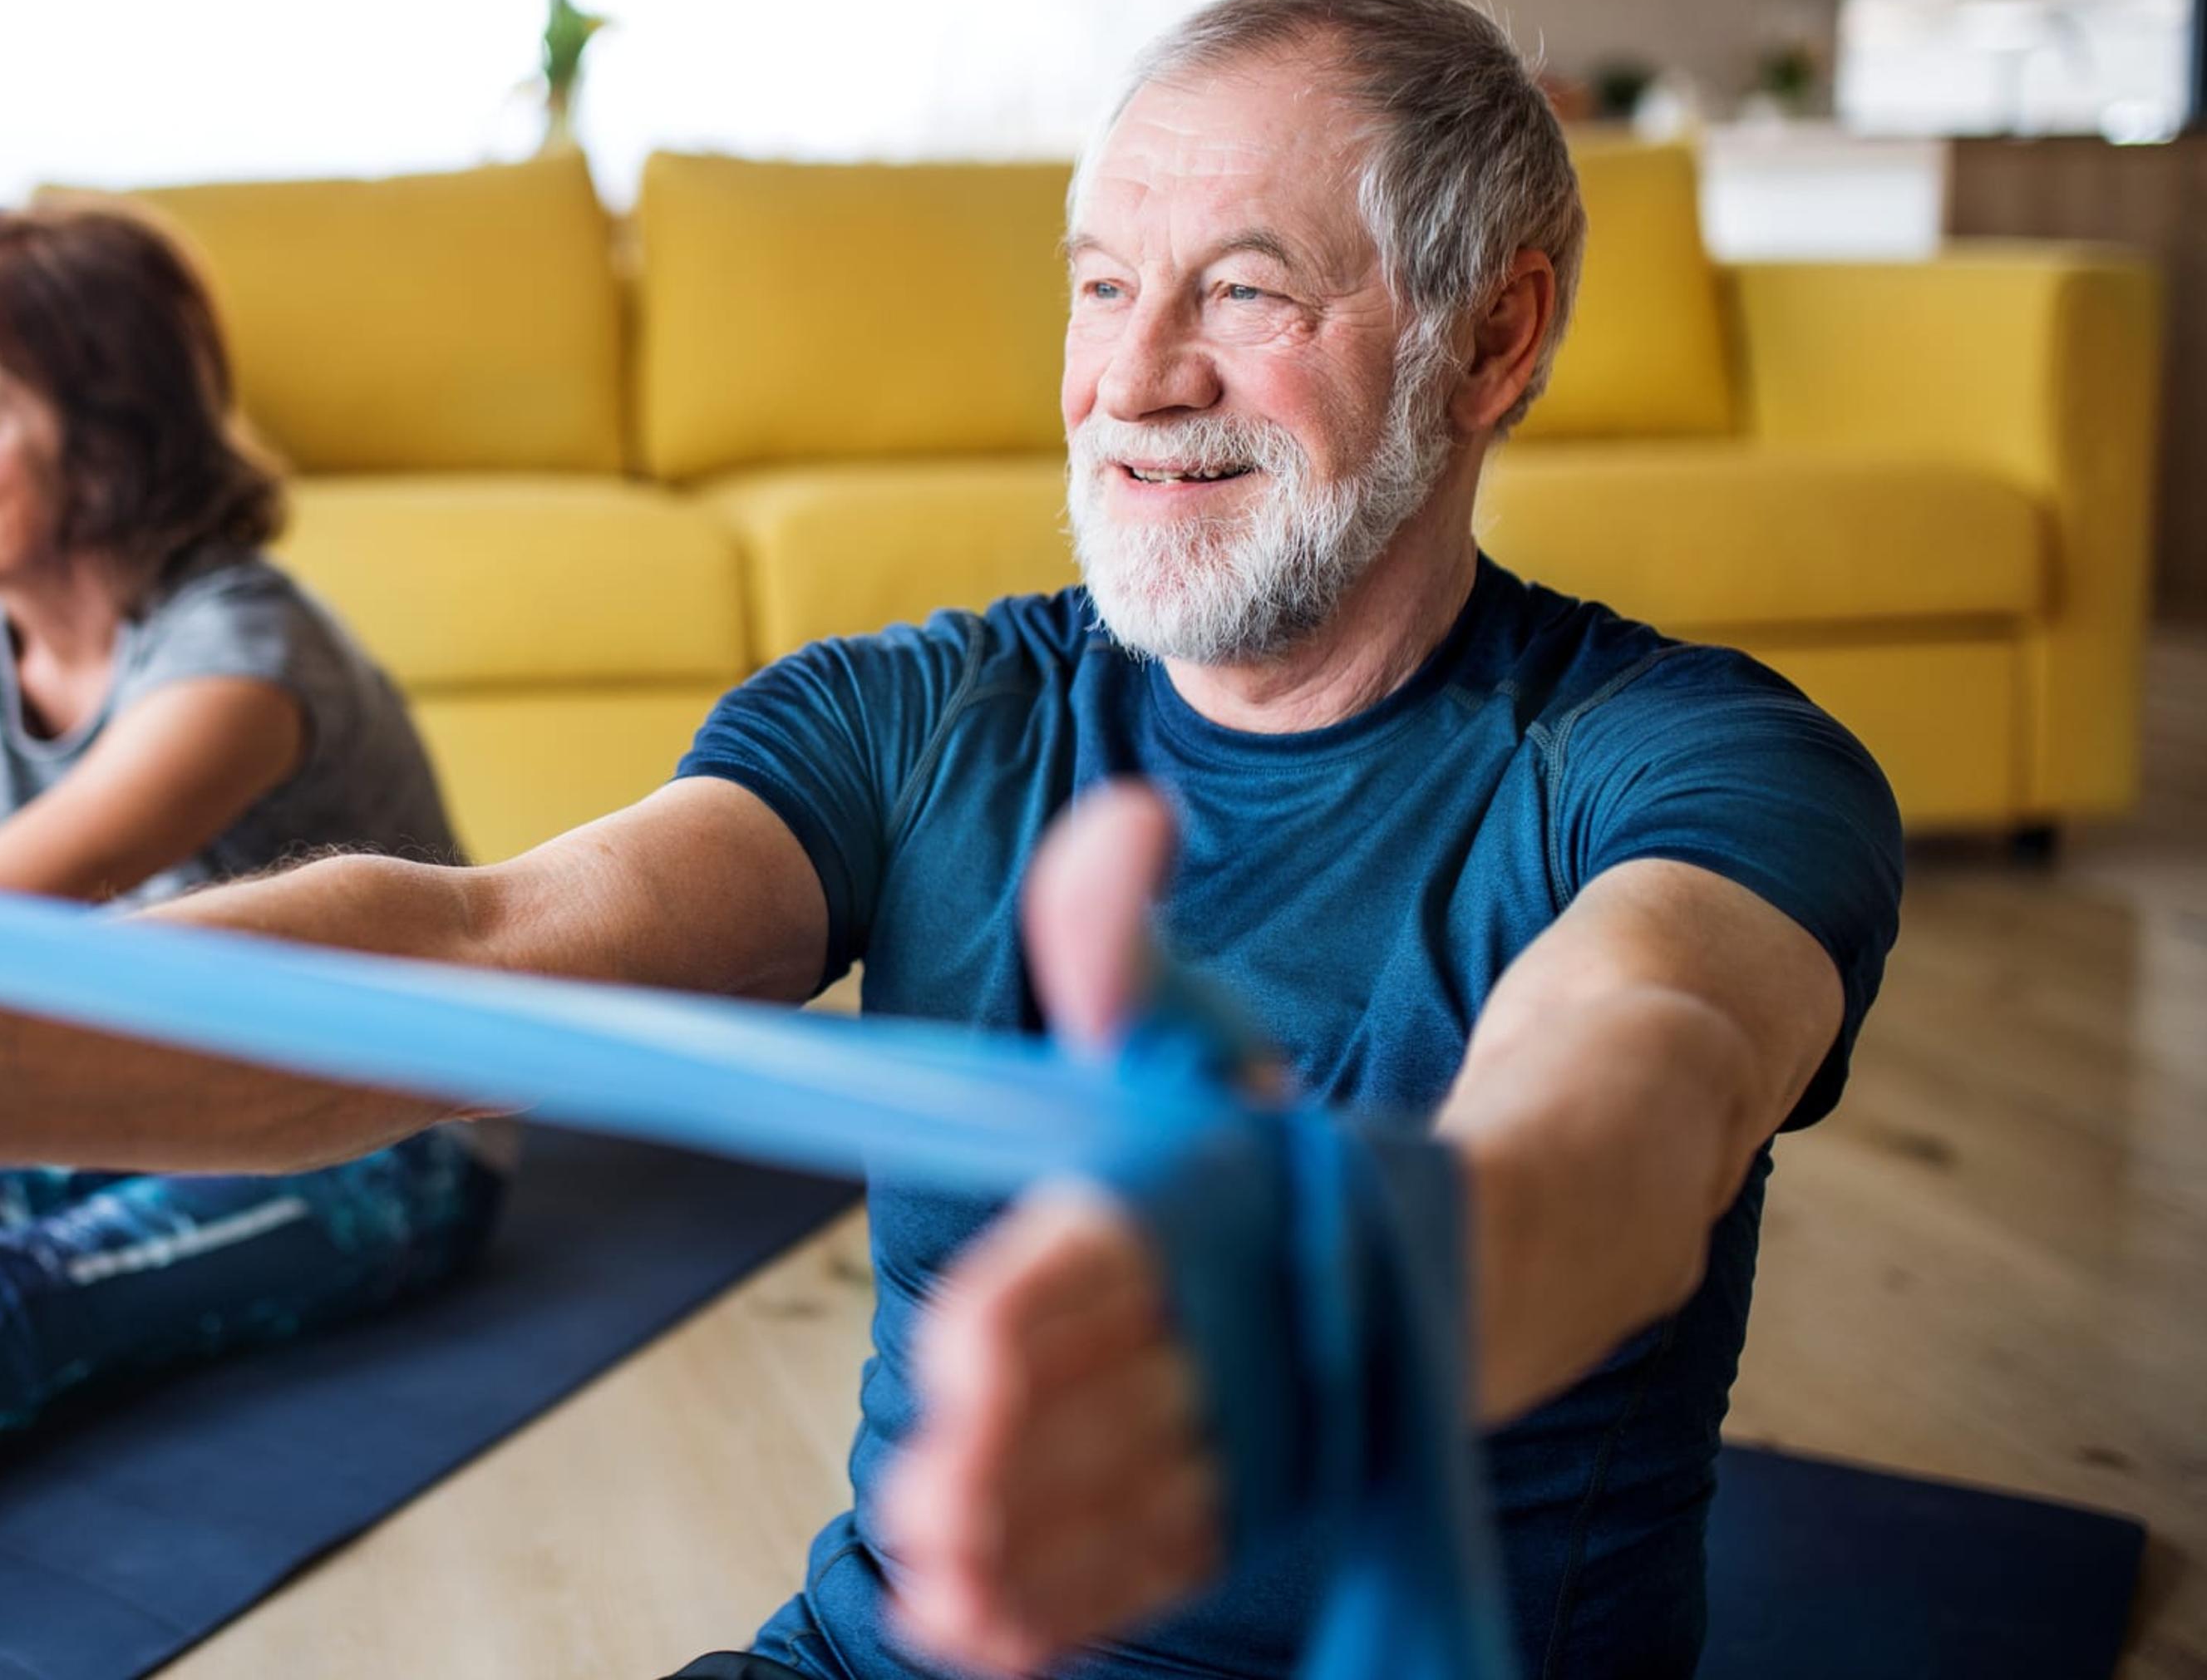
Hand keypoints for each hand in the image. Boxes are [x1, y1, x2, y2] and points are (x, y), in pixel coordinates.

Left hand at [877, 783, 1223, 1675]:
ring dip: (1043, 1549)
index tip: (958, 1346)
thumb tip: (1130, 814)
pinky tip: (982, 1633)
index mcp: (1232, 1206)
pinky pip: (1170, 1564)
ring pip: (1151, 1500)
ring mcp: (1270, 1431)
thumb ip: (1124, 941)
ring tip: (935, 1577)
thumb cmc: (1285, 1140)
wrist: (1488, 1246)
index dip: (1047, 1306)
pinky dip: (1082, 1604)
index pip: (1127, 1254)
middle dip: (1027, 1453)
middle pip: (1134, 1397)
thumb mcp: (1199, 1030)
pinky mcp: (1262, 1506)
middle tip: (923, 1494)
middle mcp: (1258, 1329)